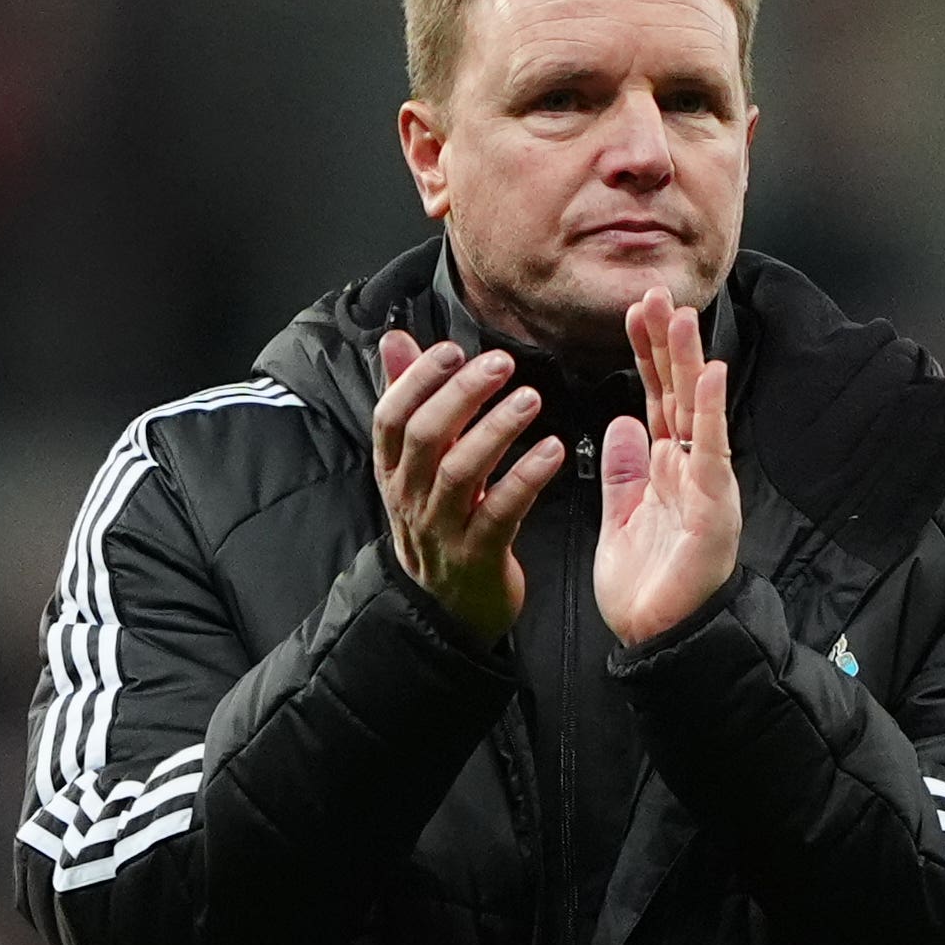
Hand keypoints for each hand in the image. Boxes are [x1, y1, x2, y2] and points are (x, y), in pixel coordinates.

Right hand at [374, 330, 562, 639]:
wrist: (447, 604)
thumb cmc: (438, 519)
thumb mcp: (414, 462)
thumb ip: (407, 397)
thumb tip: (395, 339)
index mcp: (392, 468)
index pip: (391, 416)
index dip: (418, 379)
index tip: (451, 350)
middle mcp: (410, 496)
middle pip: (427, 436)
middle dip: (463, 393)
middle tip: (502, 364)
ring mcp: (441, 528)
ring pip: (461, 472)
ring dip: (497, 429)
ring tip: (530, 399)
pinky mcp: (478, 555)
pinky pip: (501, 512)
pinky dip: (527, 477)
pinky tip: (552, 451)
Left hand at [596, 287, 740, 645]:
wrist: (659, 637)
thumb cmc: (646, 588)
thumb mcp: (620, 519)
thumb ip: (623, 471)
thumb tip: (622, 421)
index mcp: (665, 469)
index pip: (655, 399)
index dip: (645, 355)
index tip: (634, 312)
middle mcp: (689, 468)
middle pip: (677, 393)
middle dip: (666, 343)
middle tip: (655, 293)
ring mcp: (705, 483)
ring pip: (696, 410)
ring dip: (689, 361)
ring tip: (681, 315)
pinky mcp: (713, 505)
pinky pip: (712, 449)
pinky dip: (713, 410)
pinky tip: (711, 373)